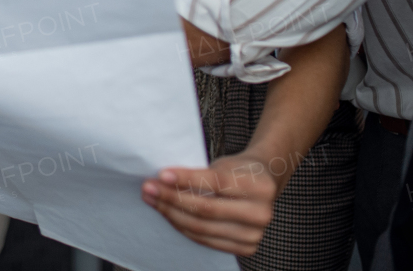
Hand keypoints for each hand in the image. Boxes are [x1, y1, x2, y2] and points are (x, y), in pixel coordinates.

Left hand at [142, 153, 276, 255]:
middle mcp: (261, 213)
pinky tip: (168, 213)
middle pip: (206, 209)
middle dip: (172, 198)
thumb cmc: (238, 171)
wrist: (264, 185)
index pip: (216, 182)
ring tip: (152, 200)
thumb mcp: (224, 164)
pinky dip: (183, 226)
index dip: (187, 179)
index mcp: (260, 186)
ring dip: (171, 214)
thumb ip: (201, 174)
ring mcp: (254, 234)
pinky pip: (205, 240)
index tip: (162, 174)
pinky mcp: (245, 247)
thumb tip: (162, 182)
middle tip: (148, 188)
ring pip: (202, 228)